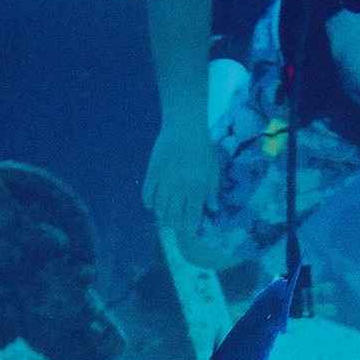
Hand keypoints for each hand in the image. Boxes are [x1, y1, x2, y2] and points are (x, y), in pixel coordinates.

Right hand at [143, 122, 218, 237]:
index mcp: (196, 188)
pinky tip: (151, 205)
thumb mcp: (213, 168)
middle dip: (175, 225)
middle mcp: (179, 189)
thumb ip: (212, 189)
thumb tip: (212, 208)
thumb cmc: (203, 146)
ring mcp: (164, 181)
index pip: (192, 216)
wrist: (184, 125)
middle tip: (176, 228)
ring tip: (164, 218)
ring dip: (162, 216)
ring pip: (159, 207)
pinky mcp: (152, 172)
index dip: (191, 228)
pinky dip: (148, 202)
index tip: (190, 234)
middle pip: (174, 215)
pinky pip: (147, 193)